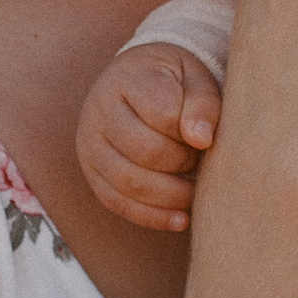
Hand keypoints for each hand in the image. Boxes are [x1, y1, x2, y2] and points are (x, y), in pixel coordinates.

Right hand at [79, 42, 223, 234]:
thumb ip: (203, 104)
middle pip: (145, 151)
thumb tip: (202, 139)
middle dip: (182, 163)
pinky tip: (181, 219)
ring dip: (171, 194)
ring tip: (196, 191)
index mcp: (127, 78)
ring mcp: (90, 144)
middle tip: (200, 160)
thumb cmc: (175, 83)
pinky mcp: (91, 173)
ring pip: (130, 182)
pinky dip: (152, 216)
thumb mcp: (195, 79)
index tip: (208, 136)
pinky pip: (117, 203)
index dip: (191, 131)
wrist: (139, 83)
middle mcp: (99, 110)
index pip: (163, 113)